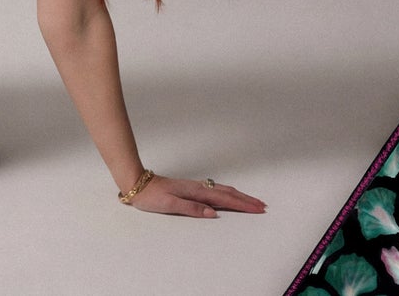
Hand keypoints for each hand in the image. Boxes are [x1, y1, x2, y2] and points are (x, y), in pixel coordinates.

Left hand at [126, 174, 267, 217]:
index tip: (257, 209)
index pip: (224, 199)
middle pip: (228, 193)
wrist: (137, 184)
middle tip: (262, 206)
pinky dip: (227, 194)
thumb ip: (191, 209)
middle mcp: (198, 188)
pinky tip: (229, 196)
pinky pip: (215, 191)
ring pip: (222, 191)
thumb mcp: (169, 205)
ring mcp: (195, 188)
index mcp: (196, 192)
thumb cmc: (151, 196)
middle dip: (245, 200)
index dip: (242, 205)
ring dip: (238, 196)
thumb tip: (213, 213)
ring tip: (251, 201)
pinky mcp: (190, 189)